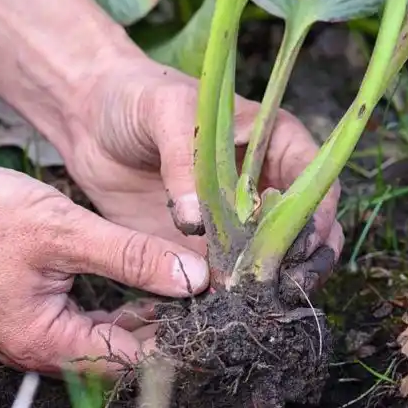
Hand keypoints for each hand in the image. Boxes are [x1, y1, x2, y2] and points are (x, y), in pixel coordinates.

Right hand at [0, 167, 207, 374]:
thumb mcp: (66, 232)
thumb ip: (131, 257)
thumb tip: (193, 280)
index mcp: (46, 343)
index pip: (131, 361)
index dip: (177, 339)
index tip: (216, 314)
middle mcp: (40, 348)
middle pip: (120, 354)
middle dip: (166, 327)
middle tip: (209, 297)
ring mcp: (34, 331)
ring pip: (105, 335)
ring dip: (145, 314)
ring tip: (188, 288)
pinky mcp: (33, 309)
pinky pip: (87, 319)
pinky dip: (119, 303)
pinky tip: (145, 282)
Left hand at [67, 59, 342, 292]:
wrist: (90, 119)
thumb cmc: (138, 97)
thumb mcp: (164, 111)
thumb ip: (184, 161)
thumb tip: (195, 220)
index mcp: (274, 140)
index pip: (316, 181)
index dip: (316, 216)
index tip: (298, 245)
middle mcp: (264, 184)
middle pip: (307, 230)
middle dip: (302, 261)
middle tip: (277, 285)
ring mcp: (236, 220)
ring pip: (272, 261)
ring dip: (268, 285)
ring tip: (248, 304)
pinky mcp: (202, 247)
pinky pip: (225, 278)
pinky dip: (227, 297)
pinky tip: (215, 311)